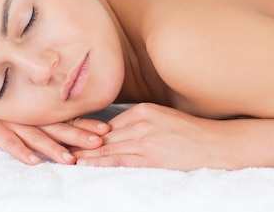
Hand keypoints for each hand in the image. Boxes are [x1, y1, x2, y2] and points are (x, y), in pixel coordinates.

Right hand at [0, 108, 109, 164]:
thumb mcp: (27, 111)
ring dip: (53, 148)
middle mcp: (28, 116)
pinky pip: (7, 141)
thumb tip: (80, 123)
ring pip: (35, 136)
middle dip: (78, 136)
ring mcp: (10, 121)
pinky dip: (20, 151)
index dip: (85, 124)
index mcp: (39, 112)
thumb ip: (49, 116)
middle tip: (97, 143)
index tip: (105, 130)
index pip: (67, 119)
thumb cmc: (2, 108)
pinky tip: (34, 161)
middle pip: (56, 127)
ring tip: (69, 160)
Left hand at [72, 103, 221, 169]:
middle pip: (103, 134)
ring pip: (107, 147)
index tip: (68, 135)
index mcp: (144, 110)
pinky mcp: (151, 156)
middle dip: (79, 141)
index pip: (108, 123)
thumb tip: (115, 133)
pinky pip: (118, 160)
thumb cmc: (192, 132)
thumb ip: (140, 122)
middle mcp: (141, 121)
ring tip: (63, 157)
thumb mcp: (163, 117)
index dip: (87, 132)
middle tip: (57, 144)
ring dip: (83, 153)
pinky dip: (99, 162)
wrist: (216, 144)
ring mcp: (145, 139)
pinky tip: (84, 165)